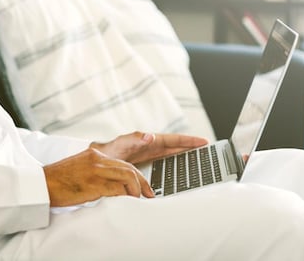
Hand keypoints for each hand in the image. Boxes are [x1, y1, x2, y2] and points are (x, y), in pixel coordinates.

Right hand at [43, 147, 152, 206]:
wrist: (42, 185)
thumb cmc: (58, 182)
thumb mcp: (79, 169)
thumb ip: (96, 172)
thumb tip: (113, 186)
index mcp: (94, 154)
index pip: (123, 163)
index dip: (137, 176)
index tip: (144, 188)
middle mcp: (97, 159)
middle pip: (129, 169)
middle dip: (143, 183)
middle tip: (149, 195)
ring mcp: (96, 170)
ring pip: (128, 176)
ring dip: (136, 191)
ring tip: (137, 200)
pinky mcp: (94, 183)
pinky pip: (118, 189)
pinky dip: (126, 196)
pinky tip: (126, 202)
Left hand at [90, 131, 208, 166]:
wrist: (95, 162)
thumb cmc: (107, 152)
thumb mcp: (121, 144)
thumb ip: (134, 139)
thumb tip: (151, 136)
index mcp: (147, 141)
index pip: (171, 140)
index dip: (187, 141)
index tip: (203, 141)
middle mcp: (149, 146)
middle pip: (174, 145)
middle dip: (190, 146)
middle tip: (207, 149)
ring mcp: (147, 155)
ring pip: (170, 153)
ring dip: (184, 154)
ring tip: (198, 157)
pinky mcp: (144, 163)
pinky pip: (163, 161)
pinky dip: (173, 162)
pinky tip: (179, 168)